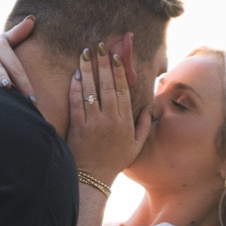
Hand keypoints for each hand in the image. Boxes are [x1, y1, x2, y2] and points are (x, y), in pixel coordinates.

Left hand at [67, 35, 151, 187]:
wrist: (93, 179)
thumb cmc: (114, 162)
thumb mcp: (136, 146)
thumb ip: (144, 125)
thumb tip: (150, 106)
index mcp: (125, 121)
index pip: (122, 89)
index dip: (118, 71)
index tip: (115, 56)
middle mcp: (110, 119)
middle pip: (107, 85)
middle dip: (103, 63)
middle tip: (99, 46)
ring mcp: (93, 123)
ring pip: (91, 90)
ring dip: (88, 70)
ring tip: (85, 53)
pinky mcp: (78, 127)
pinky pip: (76, 103)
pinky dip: (76, 88)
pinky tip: (75, 75)